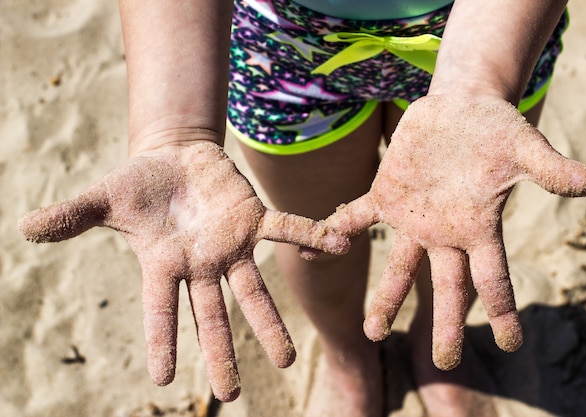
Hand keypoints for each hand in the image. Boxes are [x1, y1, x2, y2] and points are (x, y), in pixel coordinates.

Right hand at [18, 142, 349, 400]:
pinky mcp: (253, 220)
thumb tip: (27, 228)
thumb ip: (73, 217)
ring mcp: (231, 246)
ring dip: (270, 323)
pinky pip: (286, 229)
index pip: (161, 310)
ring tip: (287, 359)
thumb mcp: (103, 199)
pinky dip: (311, 236)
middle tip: (231, 393)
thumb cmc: (138, 185)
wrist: (173, 158)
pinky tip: (339, 246)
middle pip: (213, 316)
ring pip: (253, 291)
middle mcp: (201, 266)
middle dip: (221, 352)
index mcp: (164, 265)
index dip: (161, 341)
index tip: (163, 380)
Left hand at [304, 95, 585, 370]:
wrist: (459, 110)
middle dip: (446, 325)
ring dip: (385, 297)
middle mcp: (445, 233)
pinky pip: (357, 218)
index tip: (512, 342)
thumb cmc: (496, 130)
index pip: (495, 278)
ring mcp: (412, 218)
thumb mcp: (524, 147)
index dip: (504, 309)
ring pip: (398, 267)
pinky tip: (314, 247)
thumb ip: (551, 169)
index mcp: (478, 228)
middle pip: (446, 289)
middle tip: (445, 363)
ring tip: (371, 331)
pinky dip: (336, 231)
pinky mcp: (385, 197)